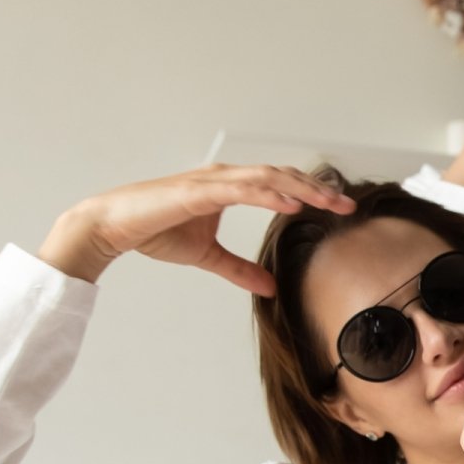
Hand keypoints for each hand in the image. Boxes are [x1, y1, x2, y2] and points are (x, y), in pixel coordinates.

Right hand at [38, 164, 353, 294]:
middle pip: (282, 176)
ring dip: (301, 187)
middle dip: (317, 189)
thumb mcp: (207, 256)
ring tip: (329, 201)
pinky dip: (270, 193)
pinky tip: (292, 204)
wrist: (115, 227)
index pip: (280, 184)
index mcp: (229, 186)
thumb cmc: (156, 232)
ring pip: (268, 177)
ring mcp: (213, 180)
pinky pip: (242, 189)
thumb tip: (269, 287)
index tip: (339, 207)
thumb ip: (238, 269)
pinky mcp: (199, 190)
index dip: (310, 193)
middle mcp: (225, 177)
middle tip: (348, 203)